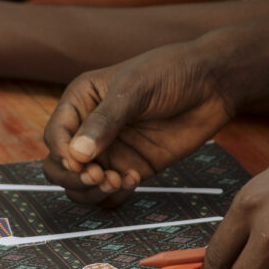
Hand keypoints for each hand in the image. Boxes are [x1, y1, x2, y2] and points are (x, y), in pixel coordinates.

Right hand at [43, 44, 233, 206]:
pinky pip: (109, 193)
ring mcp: (109, 151)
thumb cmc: (171, 72)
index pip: (56, 135)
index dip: (63, 154)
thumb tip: (77, 154)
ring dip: (93, 191)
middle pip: (60, 166)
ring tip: (117, 181)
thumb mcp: (135, 90)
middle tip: (99, 177)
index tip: (81, 165)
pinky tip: (134, 179)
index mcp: (81, 101)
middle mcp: (89, 129)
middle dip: (74, 178)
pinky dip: (115, 196)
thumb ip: (106, 121)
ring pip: (81, 186)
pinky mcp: (130, 167)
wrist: (213, 84)